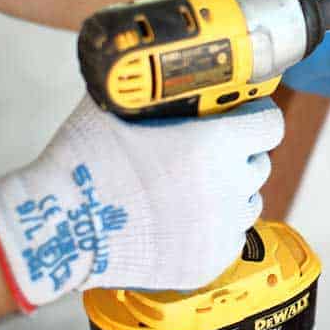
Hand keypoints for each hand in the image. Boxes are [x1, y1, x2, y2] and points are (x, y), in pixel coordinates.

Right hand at [0, 96, 282, 310]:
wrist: (59, 229)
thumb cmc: (86, 163)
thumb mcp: (118, 106)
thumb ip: (153, 88)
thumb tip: (158, 68)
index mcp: (216, 144)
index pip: (270, 125)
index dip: (257, 117)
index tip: (244, 116)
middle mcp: (229, 187)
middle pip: (258, 164)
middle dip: (239, 155)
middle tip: (206, 153)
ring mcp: (222, 228)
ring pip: (248, 202)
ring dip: (230, 192)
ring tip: (192, 188)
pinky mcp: (209, 261)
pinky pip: (230, 237)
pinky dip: (216, 227)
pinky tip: (185, 219)